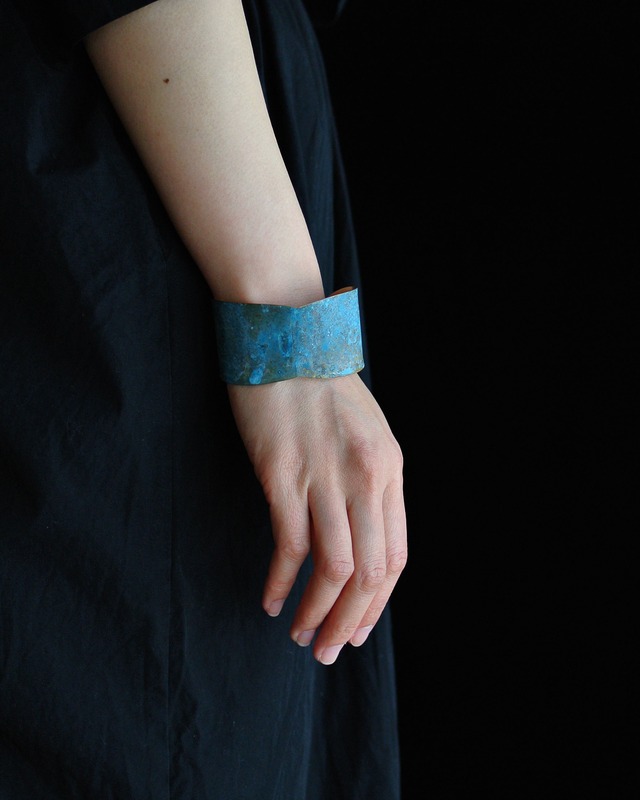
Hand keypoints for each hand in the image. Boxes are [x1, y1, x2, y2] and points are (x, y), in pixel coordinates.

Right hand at [227, 373, 406, 664]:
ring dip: (320, 613)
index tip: (359, 628)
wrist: (286, 333)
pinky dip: (282, 582)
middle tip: (329, 651)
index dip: (379, 603)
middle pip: (371, 571)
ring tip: (303, 638)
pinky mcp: (281, 472)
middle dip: (352, 622)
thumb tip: (362, 536)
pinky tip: (272, 602)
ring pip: (335, 567)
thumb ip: (370, 480)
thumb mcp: (365, 430)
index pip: (397, 556)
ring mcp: (324, 475)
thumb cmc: (321, 382)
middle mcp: (366, 476)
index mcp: (390, 468)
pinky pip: (289, 544)